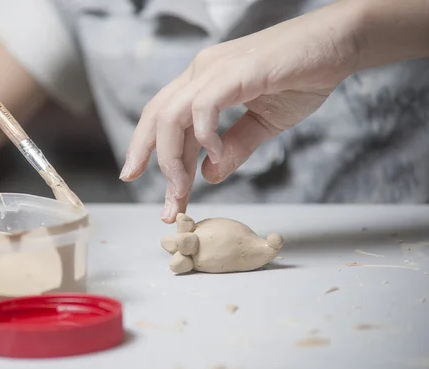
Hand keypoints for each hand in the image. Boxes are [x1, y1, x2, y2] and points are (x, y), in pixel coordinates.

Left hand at [121, 4, 359, 222]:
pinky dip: (204, 135)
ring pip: (172, 115)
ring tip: (183, 190)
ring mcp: (216, 69)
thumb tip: (209, 175)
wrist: (338, 45)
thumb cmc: (302, 78)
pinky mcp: (237, 71)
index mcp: (203, 83)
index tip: (151, 187)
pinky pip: (204, 105)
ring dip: (173, 159)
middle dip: (148, 160)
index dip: (152, 154)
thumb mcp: (263, 124)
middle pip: (157, 117)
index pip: (165, 121)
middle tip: (164, 204)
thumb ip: (235, 148)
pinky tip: (216, 155)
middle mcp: (201, 72)